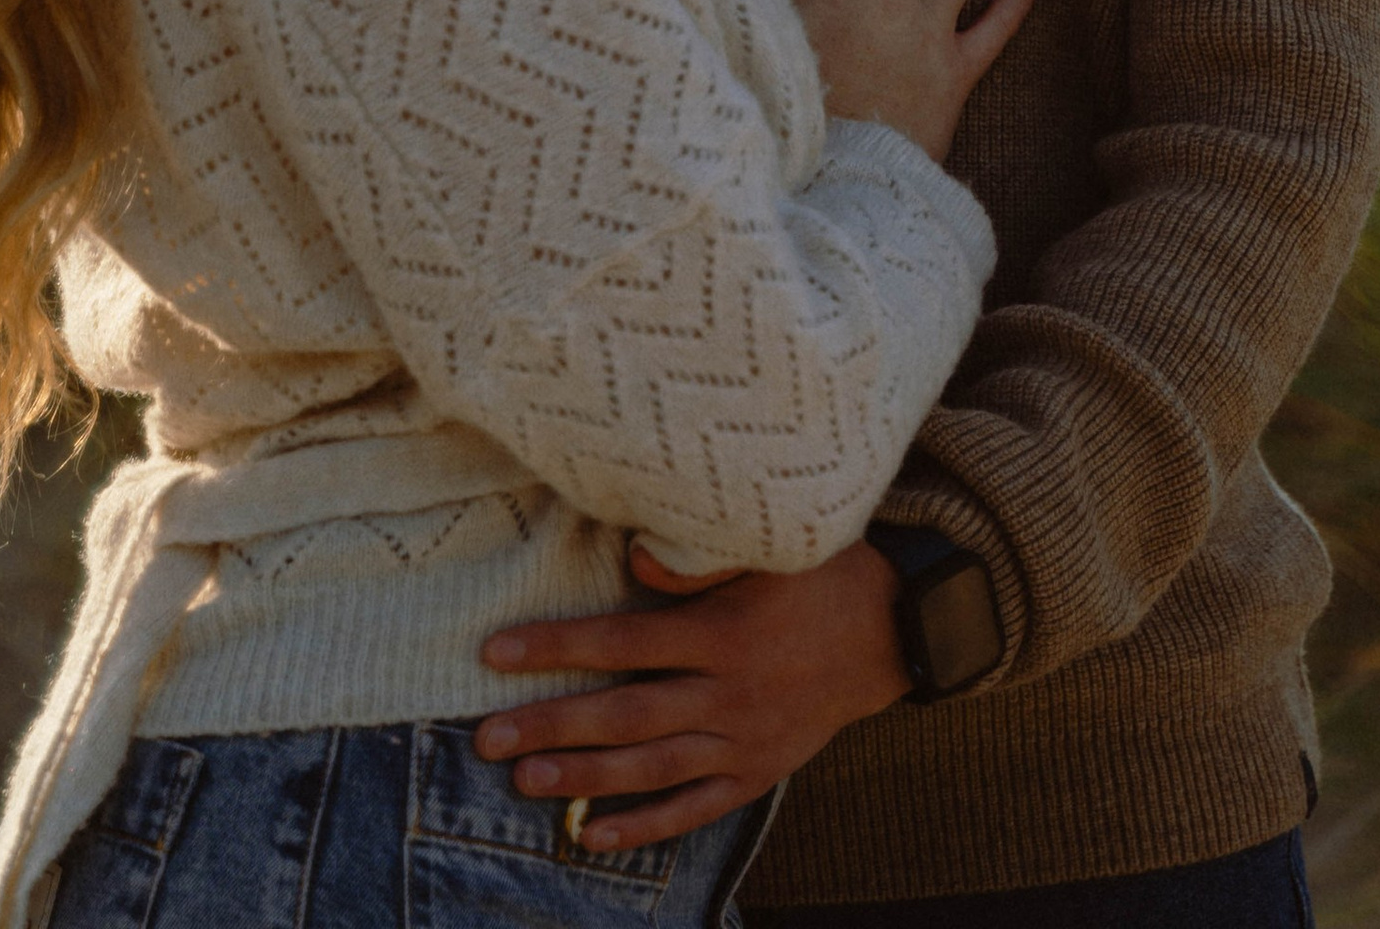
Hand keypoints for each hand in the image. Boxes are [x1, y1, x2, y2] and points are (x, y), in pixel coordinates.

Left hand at [475, 535, 909, 849]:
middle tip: (486, 737)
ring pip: (651, 767)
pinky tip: (593, 833)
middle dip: (551, 724)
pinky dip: (645, 825)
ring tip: (525, 780)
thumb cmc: (822, 575)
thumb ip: (697, 559)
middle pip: (625, 713)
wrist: (893, 633)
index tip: (496, 653)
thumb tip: (629, 555)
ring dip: (584, 775)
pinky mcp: (757, 773)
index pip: (622, 641)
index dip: (557, 646)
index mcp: (723, 632)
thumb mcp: (769, 547)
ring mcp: (742, 741)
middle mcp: (727, 693)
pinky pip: (695, 808)